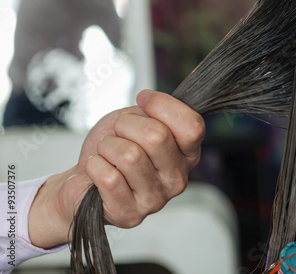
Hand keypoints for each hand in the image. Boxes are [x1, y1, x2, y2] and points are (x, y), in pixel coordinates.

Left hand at [28, 91, 204, 248]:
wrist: (83, 178)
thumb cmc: (114, 148)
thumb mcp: (137, 118)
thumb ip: (152, 110)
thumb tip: (148, 100)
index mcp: (186, 154)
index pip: (192, 125)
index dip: (163, 105)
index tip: (143, 100)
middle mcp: (177, 179)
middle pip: (157, 136)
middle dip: (126, 124)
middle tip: (118, 132)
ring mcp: (156, 200)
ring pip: (130, 156)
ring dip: (108, 145)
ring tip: (106, 152)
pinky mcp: (130, 215)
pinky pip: (109, 178)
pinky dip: (95, 165)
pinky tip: (98, 169)